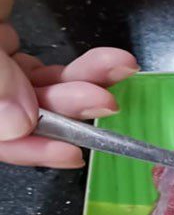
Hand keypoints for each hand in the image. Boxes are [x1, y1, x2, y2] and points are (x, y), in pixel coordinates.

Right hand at [0, 0, 137, 167]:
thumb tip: (17, 126)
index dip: (27, 149)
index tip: (72, 150)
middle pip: (14, 115)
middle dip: (65, 109)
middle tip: (106, 101)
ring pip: (34, 93)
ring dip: (80, 85)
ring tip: (118, 69)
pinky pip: (41, 70)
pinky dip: (77, 68)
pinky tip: (110, 63)